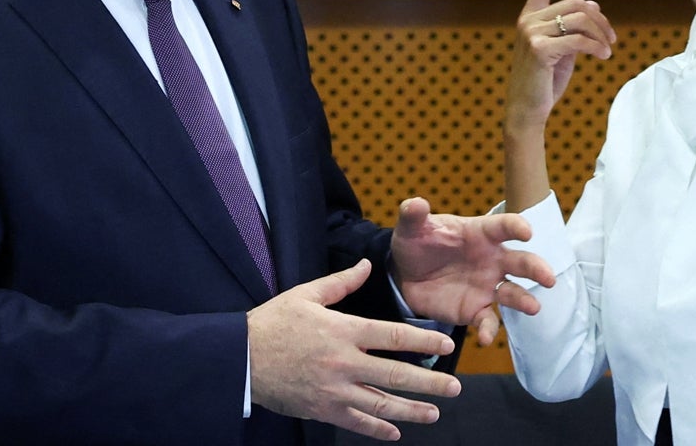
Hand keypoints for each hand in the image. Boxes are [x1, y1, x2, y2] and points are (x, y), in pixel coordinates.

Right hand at [248, 258, 459, 441]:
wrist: (240, 358)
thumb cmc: (273, 322)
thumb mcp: (306, 295)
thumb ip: (342, 283)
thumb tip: (367, 265)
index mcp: (344, 331)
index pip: (394, 337)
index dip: (424, 341)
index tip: (446, 345)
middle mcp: (344, 363)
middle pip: (396, 376)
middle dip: (430, 384)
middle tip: (455, 388)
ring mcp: (334, 391)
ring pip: (381, 404)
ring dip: (412, 411)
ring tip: (434, 413)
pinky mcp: (322, 409)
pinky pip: (356, 422)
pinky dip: (378, 429)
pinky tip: (396, 431)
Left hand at [390, 196, 555, 345]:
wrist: (405, 274)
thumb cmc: (416, 242)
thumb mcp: (411, 227)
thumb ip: (413, 215)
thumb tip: (416, 204)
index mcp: (479, 234)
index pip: (503, 227)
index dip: (516, 227)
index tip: (527, 232)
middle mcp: (491, 260)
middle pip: (520, 261)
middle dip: (536, 268)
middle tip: (549, 277)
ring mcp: (486, 286)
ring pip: (513, 293)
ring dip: (524, 300)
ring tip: (534, 307)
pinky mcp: (475, 309)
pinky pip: (488, 320)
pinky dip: (488, 329)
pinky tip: (484, 338)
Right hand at [508, 0, 616, 129]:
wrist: (528, 110)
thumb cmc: (545, 81)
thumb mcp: (563, 49)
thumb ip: (573, 27)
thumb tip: (592, 4)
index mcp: (531, 17)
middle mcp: (528, 20)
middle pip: (577, 3)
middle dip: (601, 20)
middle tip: (612, 39)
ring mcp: (531, 33)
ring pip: (580, 20)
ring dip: (601, 34)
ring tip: (608, 50)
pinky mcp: (540, 49)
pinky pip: (578, 39)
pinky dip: (597, 47)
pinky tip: (604, 56)